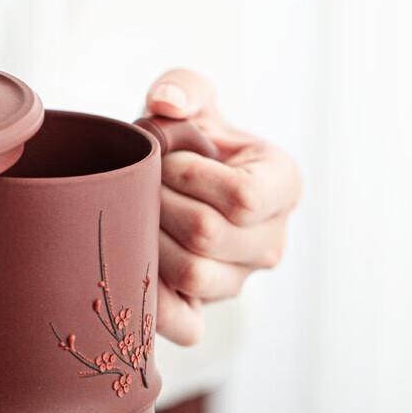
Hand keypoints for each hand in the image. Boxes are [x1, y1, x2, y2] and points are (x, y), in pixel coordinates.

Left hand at [146, 69, 300, 345]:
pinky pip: (185, 325)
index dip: (191, 176)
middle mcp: (270, 240)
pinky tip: (130, 270)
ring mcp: (239, 279)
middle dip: (159, 203)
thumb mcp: (191, 99)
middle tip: (137, 185)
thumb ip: (182, 87)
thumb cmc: (186, 137)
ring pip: (192, 275)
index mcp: (281, 185)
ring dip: (148, 239)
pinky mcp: (206, 308)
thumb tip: (165, 105)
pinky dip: (154, 306)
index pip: (242, 197)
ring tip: (133, 213)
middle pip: (209, 236)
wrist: (169, 178)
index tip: (165, 159)